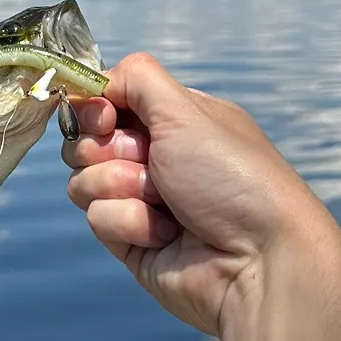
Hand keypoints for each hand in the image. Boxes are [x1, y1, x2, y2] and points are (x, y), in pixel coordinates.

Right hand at [63, 53, 340, 339]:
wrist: (255, 261)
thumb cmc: (233, 178)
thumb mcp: (186, 110)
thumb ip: (135, 79)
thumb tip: (93, 82)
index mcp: (174, 120)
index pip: (108, 101)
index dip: (97, 109)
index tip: (107, 119)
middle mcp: (157, 157)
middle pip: (87, 141)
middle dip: (111, 151)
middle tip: (152, 163)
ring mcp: (141, 201)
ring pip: (84, 181)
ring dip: (123, 187)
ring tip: (165, 202)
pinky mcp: (131, 241)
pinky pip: (98, 219)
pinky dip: (130, 223)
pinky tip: (166, 235)